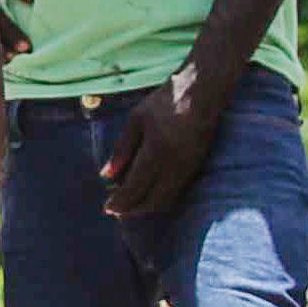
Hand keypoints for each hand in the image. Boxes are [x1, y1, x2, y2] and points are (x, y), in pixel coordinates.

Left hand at [100, 63, 230, 221]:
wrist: (202, 94)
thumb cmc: (164, 103)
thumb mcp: (136, 120)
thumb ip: (121, 149)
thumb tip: (106, 175)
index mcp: (156, 152)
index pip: (135, 188)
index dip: (120, 202)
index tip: (107, 208)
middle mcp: (174, 166)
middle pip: (151, 201)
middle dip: (131, 210)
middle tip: (115, 211)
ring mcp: (187, 169)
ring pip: (165, 200)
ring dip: (145, 208)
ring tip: (129, 206)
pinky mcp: (196, 168)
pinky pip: (176, 193)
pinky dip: (159, 200)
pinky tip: (148, 195)